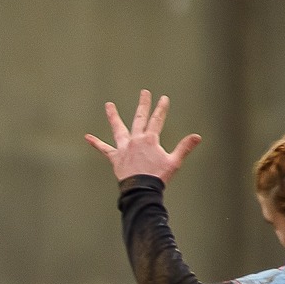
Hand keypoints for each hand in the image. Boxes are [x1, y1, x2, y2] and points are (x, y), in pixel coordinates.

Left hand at [87, 90, 201, 182]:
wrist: (141, 190)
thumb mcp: (174, 162)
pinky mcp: (115, 157)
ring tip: (108, 105)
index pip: (157, 119)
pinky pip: (104, 149)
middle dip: (143, 104)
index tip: (163, 98)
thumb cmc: (157, 177)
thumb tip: (197, 137)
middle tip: (144, 92)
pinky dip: (96, 143)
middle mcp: (135, 140)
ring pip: (118, 128)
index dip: (161, 108)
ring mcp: (124, 148)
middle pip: (139, 118)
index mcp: (150, 139)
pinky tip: (87, 137)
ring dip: (113, 116)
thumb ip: (184, 147)